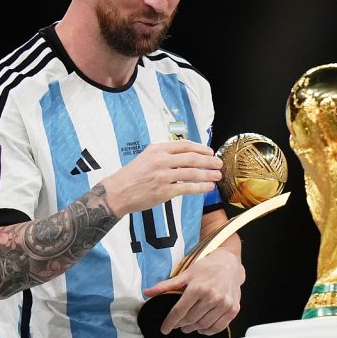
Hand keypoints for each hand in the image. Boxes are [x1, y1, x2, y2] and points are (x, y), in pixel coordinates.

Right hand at [101, 140, 222, 216]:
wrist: (117, 192)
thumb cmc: (132, 176)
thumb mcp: (146, 157)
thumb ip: (164, 155)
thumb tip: (185, 156)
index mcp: (157, 149)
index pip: (185, 145)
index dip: (201, 148)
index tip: (210, 152)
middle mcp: (161, 160)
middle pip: (192, 158)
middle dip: (209, 161)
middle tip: (219, 163)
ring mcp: (163, 176)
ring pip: (192, 173)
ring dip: (208, 174)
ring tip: (217, 176)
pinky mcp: (164, 191)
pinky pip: (187, 188)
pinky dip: (200, 188)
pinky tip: (208, 188)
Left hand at [142, 247, 244, 335]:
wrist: (229, 264)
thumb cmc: (206, 268)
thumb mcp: (185, 274)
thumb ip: (166, 286)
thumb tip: (147, 292)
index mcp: (197, 288)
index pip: (179, 311)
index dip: (170, 322)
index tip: (164, 329)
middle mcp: (212, 297)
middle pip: (190, 320)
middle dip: (181, 325)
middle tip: (177, 325)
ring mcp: (224, 304)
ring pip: (203, 325)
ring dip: (193, 329)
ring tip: (188, 326)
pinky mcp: (233, 309)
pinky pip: (218, 327)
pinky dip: (208, 331)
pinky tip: (202, 328)